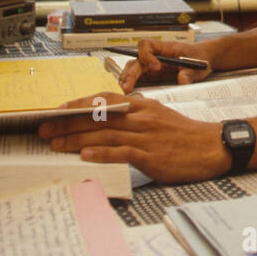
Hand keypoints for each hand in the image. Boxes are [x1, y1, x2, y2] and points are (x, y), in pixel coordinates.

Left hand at [39, 92, 228, 183]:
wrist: (212, 146)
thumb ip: (133, 116)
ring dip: (76, 139)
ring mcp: (146, 136)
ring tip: (55, 144)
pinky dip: (102, 154)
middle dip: (67, 123)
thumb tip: (106, 120)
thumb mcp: (158, 116)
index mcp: (142, 105)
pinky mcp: (151, 155)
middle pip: (97, 118)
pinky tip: (85, 156)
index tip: (56, 110)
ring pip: (104, 134)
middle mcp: (141, 117)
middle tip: (44, 130)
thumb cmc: (184, 134)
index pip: (103, 100)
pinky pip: (122, 152)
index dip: (77, 104)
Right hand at [118, 39, 212, 92]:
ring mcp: (152, 65)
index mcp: (166, 48)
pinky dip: (131, 83)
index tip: (157, 67)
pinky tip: (127, 92)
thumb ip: (190, 72)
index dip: (147, 55)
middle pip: (136, 60)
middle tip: (127, 87)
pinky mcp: (151, 75)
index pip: (147, 45)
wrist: (202, 60)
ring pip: (133, 68)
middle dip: (131, 73)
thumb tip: (182, 80)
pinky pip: (137, 77)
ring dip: (127, 78)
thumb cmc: (200, 57)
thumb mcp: (199, 65)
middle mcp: (155, 55)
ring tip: (124, 90)